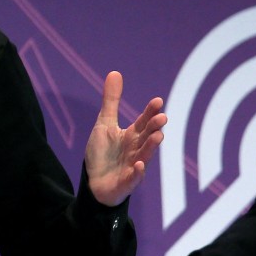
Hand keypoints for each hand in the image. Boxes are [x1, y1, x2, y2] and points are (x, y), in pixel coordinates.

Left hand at [85, 71, 166, 205]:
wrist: (94, 182)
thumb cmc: (103, 153)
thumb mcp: (104, 124)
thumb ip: (112, 101)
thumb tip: (115, 72)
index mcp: (132, 135)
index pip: (143, 122)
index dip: (150, 112)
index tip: (158, 101)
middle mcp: (136, 150)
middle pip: (147, 137)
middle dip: (154, 128)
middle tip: (162, 118)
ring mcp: (132, 166)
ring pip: (144, 156)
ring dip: (151, 147)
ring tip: (158, 136)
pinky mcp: (126, 182)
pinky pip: (133, 178)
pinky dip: (136, 173)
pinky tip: (138, 166)